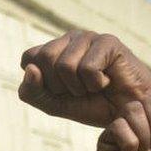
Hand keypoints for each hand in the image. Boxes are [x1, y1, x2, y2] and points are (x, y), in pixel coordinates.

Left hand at [19, 31, 150, 128]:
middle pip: (44, 59)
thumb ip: (31, 91)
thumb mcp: (51, 104)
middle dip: (58, 85)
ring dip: (78, 87)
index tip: (58, 90)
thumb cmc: (87, 105)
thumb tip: (30, 69)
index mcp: (51, 50)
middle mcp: (68, 39)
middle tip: (77, 89)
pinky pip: (87, 68)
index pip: (27, 58)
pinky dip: (95, 84)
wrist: (122, 113)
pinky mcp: (108, 41)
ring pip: (65, 65)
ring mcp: (88, 38)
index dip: (40, 82)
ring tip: (92, 86)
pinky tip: (106, 81)